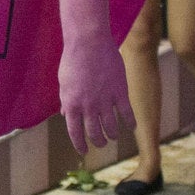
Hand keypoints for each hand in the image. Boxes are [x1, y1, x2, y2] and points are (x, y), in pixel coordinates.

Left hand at [57, 32, 131, 157]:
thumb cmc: (73, 60)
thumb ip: (66, 100)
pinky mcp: (120, 91)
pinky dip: (130, 122)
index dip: (79, 144)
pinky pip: (127, 112)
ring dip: (112, 135)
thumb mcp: (64, 83)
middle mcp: (88, 106)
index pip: (75, 132)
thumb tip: (64, 114)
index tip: (83, 151)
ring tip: (113, 136)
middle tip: (101, 143)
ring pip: (111, 127)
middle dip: (98, 141)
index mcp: (71, 104)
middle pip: (94, 133)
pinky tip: (131, 126)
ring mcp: (105, 100)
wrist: (89, 43)